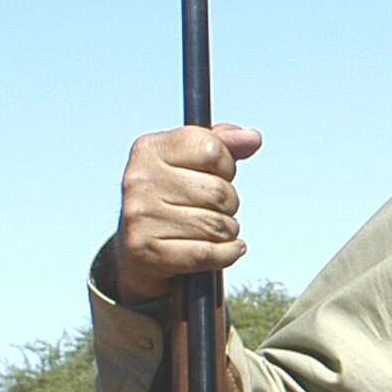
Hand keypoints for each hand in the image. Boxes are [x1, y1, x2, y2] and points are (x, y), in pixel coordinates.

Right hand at [115, 123, 261, 301]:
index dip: (226, 165)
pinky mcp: (147, 251)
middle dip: (229, 202)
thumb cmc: (172, 200)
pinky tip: (227, 249)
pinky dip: (228, 253)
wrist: (139, 249)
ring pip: (217, 225)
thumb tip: (252, 138)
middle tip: (213, 207)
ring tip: (211, 229)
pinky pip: (209, 253)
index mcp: (148, 150)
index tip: (218, 174)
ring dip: (227, 230)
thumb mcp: (191, 163)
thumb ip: (223, 144)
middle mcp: (139, 181)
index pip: (212, 149)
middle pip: (218, 192)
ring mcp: (141, 217)